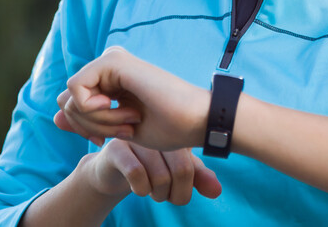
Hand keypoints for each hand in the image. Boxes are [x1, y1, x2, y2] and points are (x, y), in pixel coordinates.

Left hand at [54, 46, 210, 150]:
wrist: (194, 120)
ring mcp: (110, 60)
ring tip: (129, 122)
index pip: (70, 105)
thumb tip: (54, 118)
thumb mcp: (116, 129)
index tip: (105, 139)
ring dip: (97, 121)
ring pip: (71, 98)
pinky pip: (77, 90)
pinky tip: (122, 111)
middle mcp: (108, 66)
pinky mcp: (112, 60)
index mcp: (111, 80)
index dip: (82, 129)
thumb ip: (85, 122)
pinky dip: (94, 111)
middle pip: (66, 103)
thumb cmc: (167, 127)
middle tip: (124, 131)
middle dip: (88, 127)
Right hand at [82, 138, 221, 203]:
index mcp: (178, 133)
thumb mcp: (176, 172)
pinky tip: (138, 189)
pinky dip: (141, 189)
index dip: (187, 189)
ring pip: (160, 176)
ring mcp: (138, 138)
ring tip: (150, 191)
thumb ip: (198, 178)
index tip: (177, 194)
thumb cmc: (149, 169)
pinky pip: (136, 173)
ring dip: (157, 194)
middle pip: (181, 170)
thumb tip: (217, 192)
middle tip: (164, 197)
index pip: (193, 165)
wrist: (110, 171)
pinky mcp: (116, 148)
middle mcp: (160, 131)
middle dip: (175, 194)